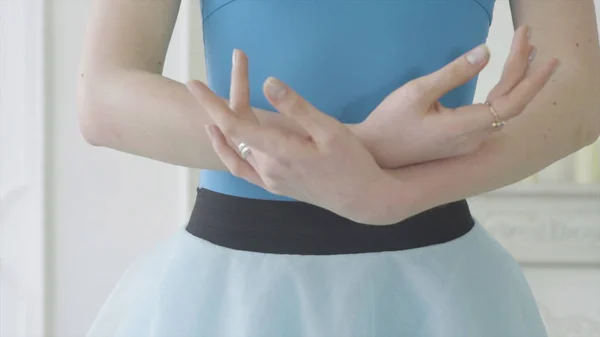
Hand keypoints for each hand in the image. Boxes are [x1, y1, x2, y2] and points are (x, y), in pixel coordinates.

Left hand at [187, 50, 400, 224]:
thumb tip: (268, 82)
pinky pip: (241, 168)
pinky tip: (222, 139)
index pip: (234, 125)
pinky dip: (226, 151)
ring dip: (221, 126)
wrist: (362, 199)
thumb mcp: (329, 130)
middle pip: (234, 134)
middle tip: (219, 75)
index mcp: (279, 153)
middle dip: (222, 104)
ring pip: (235, 149)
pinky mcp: (274, 186)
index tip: (194, 84)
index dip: (211, 103)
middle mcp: (267, 169)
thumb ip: (296, 108)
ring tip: (209, 105)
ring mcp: (269, 181)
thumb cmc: (351, 161)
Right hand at [355, 25, 559, 167]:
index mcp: (464, 128)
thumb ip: (454, 73)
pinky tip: (504, 79)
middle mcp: (473, 139)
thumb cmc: (390, 123)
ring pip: (501, 108)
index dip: (531, 77)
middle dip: (523, 67)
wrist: (375, 153)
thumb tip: (485, 52)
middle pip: (510, 102)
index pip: (512, 101)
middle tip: (526, 35)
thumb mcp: (417, 92)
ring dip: (515, 80)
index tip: (543, 53)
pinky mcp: (461, 141)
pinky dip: (502, 93)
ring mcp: (468, 143)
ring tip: (524, 52)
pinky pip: (490, 115)